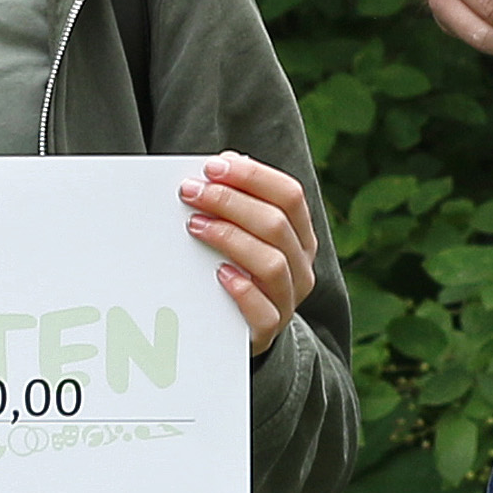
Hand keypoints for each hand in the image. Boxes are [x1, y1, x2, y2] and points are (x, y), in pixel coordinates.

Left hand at [182, 151, 317, 351]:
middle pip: (276, 224)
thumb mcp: (241, 233)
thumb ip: (237, 200)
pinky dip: (242, 290)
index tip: (212, 166)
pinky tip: (218, 273)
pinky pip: (264, 312)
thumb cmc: (235, 268)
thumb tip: (224, 162)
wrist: (236, 328)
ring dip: (230, 238)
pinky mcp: (269, 330)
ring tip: (195, 225)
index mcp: (300, 235)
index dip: (252, 176)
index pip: (290, 195)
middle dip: (229, 202)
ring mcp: (288, 299)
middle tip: (191, 192)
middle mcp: (301, 265)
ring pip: (272, 263)